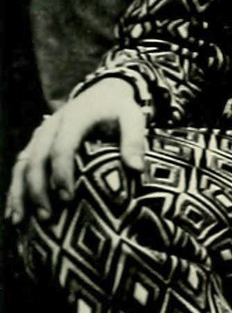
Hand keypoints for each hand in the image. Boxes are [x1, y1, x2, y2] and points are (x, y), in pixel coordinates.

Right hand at [5, 78, 146, 225]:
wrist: (101, 92)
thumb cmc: (118, 109)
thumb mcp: (132, 116)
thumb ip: (134, 139)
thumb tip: (137, 169)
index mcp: (75, 117)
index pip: (62, 146)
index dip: (62, 173)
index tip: (67, 199)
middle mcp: (52, 125)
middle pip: (37, 158)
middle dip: (38, 189)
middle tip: (47, 217)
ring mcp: (40, 134)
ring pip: (22, 163)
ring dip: (20, 192)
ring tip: (21, 221)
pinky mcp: (35, 143)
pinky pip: (19, 166)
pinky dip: (14, 189)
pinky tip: (14, 214)